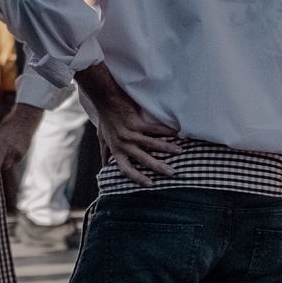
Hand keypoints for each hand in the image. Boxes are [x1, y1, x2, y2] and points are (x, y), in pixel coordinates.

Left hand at [0, 105, 40, 186]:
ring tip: (5, 154)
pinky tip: (13, 150)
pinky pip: (14, 161)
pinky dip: (11, 159)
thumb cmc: (7, 125)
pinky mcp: (21, 153)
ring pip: (6, 164)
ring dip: (3, 164)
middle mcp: (7, 147)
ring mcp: (15, 151)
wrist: (25, 119)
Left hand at [79, 68, 180, 184]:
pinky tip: (176, 132)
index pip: (126, 169)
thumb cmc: (105, 118)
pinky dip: (166, 130)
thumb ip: (105, 152)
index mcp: (116, 150)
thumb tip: (104, 166)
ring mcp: (129, 133)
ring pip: (151, 144)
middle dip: (159, 167)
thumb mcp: (102, 138)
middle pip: (143, 160)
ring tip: (179, 151)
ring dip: (167, 148)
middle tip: (172, 173)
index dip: (138, 178)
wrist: (105, 98)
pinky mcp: (135, 122)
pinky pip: (154, 129)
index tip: (150, 184)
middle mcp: (123, 144)